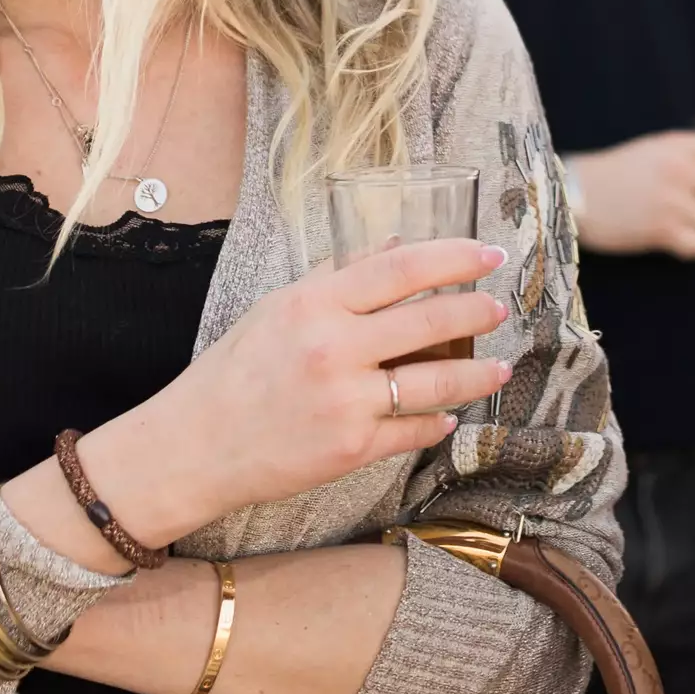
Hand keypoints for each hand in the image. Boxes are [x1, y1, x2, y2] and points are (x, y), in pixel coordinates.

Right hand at [66, 238, 513, 552]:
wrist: (194, 446)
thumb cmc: (235, 371)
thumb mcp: (279, 308)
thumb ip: (339, 276)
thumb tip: (399, 245)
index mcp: (314, 304)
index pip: (402, 268)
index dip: (454, 258)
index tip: (489, 254)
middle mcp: (333, 348)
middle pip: (430, 320)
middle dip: (477, 311)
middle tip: (499, 306)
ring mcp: (345, 402)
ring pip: (435, 382)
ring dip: (477, 374)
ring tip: (500, 367)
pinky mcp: (351, 448)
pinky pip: (413, 430)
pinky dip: (437, 422)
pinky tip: (449, 416)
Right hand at [570, 130, 694, 258]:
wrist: (572, 194)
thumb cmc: (614, 175)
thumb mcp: (654, 152)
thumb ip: (691, 157)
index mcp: (679, 145)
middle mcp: (680, 169)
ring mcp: (672, 200)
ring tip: (671, 223)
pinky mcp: (661, 229)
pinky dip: (687, 247)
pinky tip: (664, 238)